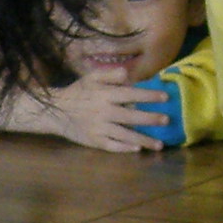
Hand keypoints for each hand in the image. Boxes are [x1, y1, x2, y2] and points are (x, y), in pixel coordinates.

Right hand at [35, 75, 167, 152]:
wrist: (56, 111)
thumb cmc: (78, 92)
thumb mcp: (91, 77)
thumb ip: (110, 73)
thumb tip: (127, 73)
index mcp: (105, 94)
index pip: (130, 94)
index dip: (148, 96)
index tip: (165, 97)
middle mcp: (103, 112)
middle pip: (131, 117)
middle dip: (151, 119)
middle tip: (167, 121)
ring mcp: (99, 128)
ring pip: (125, 135)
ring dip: (143, 140)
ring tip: (160, 145)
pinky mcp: (94, 141)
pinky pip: (112, 146)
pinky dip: (125, 149)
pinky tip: (137, 150)